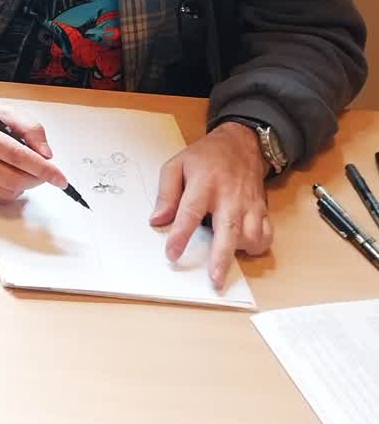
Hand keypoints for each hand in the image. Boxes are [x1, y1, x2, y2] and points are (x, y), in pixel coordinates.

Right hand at [0, 98, 69, 202]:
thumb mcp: (4, 111)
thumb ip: (30, 128)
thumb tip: (46, 155)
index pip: (17, 156)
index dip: (43, 169)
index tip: (61, 179)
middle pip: (15, 178)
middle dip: (37, 178)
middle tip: (44, 171)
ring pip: (8, 191)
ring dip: (24, 184)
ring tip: (22, 169)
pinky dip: (11, 190)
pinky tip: (7, 175)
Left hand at [150, 122, 270, 289]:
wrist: (241, 144)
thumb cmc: (205, 157)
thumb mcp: (176, 165)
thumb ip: (166, 194)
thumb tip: (157, 220)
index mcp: (204, 183)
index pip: (190, 212)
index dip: (180, 234)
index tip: (171, 254)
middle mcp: (229, 196)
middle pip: (227, 229)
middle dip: (221, 257)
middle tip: (214, 278)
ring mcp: (249, 204)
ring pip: (251, 235)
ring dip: (239, 251)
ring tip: (224, 259)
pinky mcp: (262, 210)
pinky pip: (266, 235)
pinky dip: (257, 246)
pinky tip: (244, 247)